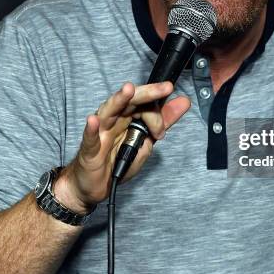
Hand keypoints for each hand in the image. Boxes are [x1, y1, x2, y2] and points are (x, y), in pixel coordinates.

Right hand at [53, 81, 189, 212]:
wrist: (94, 186)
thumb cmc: (116, 160)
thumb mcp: (146, 141)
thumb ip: (164, 121)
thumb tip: (184, 101)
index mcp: (127, 116)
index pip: (145, 105)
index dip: (157, 114)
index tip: (162, 131)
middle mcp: (114, 119)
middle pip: (130, 101)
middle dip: (148, 93)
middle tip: (165, 88)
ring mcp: (100, 133)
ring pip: (109, 111)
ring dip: (119, 100)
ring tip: (128, 90)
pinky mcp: (89, 150)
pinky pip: (90, 138)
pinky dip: (91, 129)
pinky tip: (93, 120)